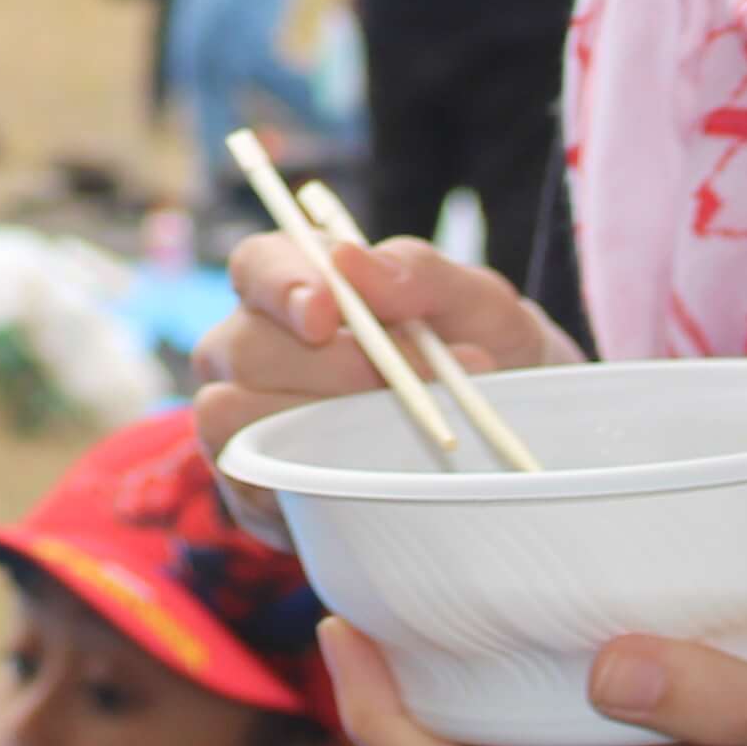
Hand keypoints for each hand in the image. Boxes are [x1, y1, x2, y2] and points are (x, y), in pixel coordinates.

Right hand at [189, 226, 579, 468]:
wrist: (513, 438)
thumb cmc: (483, 353)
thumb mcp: (476, 303)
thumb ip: (419, 272)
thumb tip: (349, 259)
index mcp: (299, 284)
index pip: (256, 264)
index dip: (281, 284)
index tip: (328, 312)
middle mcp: (253, 345)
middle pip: (244, 345)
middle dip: (329, 367)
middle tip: (415, 383)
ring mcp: (245, 417)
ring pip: (233, 413)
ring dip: (318, 424)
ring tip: (405, 430)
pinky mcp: (252, 486)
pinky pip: (247, 482)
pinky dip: (305, 478)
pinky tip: (366, 473)